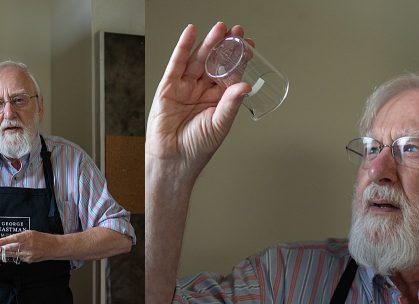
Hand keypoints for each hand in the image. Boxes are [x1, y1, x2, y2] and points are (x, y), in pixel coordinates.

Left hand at [0, 230, 56, 262]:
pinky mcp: (28, 260)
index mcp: (28, 237)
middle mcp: (27, 246)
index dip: (5, 241)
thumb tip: (8, 239)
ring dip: (5, 253)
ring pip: (12, 255)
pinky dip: (15, 255)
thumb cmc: (42, 238)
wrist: (53, 247)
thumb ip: (20, 236)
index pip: (14, 238)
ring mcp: (28, 254)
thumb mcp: (31, 233)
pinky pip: (18, 258)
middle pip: (10, 249)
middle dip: (1, 249)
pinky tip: (16, 253)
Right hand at [146, 22, 250, 180]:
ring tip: (219, 28)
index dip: (240, 59)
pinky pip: (176, 63)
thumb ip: (231, 104)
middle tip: (236, 31)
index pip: (232, 74)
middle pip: (216, 63)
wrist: (173, 160)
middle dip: (226, 46)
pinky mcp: (168, 87)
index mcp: (219, 99)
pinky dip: (183, 47)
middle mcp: (203, 90)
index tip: (249, 45)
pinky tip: (191, 32)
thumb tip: (246, 86)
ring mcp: (186, 87)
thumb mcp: (219, 124)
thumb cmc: (197, 147)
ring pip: (199, 60)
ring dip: (209, 43)